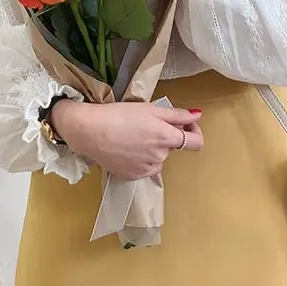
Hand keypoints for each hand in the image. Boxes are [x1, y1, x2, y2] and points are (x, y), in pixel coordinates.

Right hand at [51, 100, 203, 180]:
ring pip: (159, 158)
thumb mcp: (151, 109)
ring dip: (153, 148)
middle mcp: (160, 157)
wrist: (89, 131)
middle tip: (147, 125)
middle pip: (173, 147)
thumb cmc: (119, 115)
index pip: (196, 143)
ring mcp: (146, 169)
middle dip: (166, 137)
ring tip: (133, 136)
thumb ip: (177, 115)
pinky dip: (141, 159)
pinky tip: (127, 148)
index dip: (194, 132)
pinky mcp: (133, 176)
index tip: (186, 125)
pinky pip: (145, 167)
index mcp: (166, 138)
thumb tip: (197, 116)